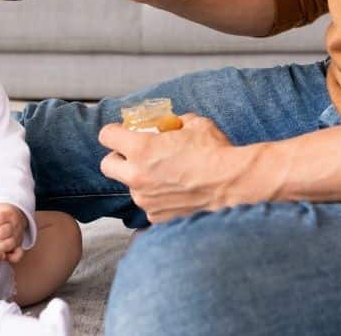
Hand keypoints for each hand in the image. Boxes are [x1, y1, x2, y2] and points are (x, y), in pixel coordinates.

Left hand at [98, 114, 250, 222]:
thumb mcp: (194, 123)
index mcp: (141, 148)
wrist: (234, 185)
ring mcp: (145, 199)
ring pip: (131, 187)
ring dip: (141, 180)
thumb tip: (171, 124)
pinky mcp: (157, 217)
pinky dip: (158, 199)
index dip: (114, 132)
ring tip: (167, 176)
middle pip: (107, 165)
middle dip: (117, 158)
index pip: (106, 136)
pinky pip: (149, 205)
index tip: (122, 133)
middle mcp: (136, 175)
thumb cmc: (215, 152)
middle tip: (135, 156)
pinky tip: (177, 192)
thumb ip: (174, 123)